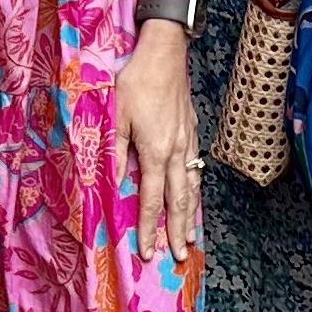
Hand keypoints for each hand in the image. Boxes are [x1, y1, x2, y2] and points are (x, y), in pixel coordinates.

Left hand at [120, 23, 204, 266]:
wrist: (165, 54)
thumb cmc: (135, 82)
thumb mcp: (116, 116)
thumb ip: (116, 152)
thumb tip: (115, 183)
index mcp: (156, 151)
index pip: (151, 199)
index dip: (149, 228)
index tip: (148, 251)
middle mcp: (176, 151)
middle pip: (179, 201)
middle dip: (178, 231)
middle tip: (179, 257)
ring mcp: (188, 142)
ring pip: (192, 186)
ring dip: (191, 215)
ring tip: (191, 237)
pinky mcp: (192, 132)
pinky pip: (195, 170)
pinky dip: (195, 190)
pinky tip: (194, 197)